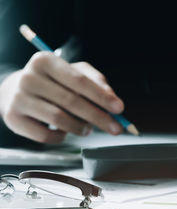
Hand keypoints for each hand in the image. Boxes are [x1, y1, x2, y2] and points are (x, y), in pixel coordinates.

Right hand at [0, 52, 123, 142]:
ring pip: (59, 120)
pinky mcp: (13, 119)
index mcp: (45, 61)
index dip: (102, 96)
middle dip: (98, 117)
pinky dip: (62, 137)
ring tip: (87, 128)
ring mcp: (18, 99)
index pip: (79, 81)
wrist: (15, 90)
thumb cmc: (54, 82)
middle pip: (71, 101)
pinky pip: (45, 136)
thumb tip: (112, 98)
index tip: (119, 109)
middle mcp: (29, 78)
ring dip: (81, 128)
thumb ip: (96, 82)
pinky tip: (65, 131)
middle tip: (116, 128)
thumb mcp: (75, 73)